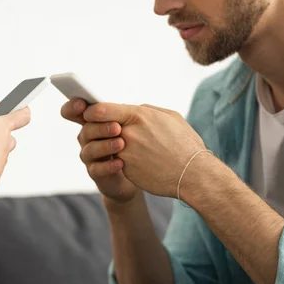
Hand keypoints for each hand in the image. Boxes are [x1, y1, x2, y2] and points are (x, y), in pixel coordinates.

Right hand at [61, 99, 138, 202]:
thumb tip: (116, 105)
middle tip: (117, 127)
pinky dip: (108, 166)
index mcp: (91, 121)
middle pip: (86, 130)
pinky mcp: (95, 172)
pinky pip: (97, 169)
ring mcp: (89, 155)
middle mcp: (87, 137)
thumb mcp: (127, 123)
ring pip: (90, 149)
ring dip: (105, 146)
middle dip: (100, 128)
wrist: (136, 171)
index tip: (82, 105)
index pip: (73, 112)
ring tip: (121, 144)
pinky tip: (120, 162)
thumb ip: (118, 113)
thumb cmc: (130, 142)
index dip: (73, 107)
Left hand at [83, 103, 207, 197]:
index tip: (92, 114)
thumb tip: (133, 109)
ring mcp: (125, 153)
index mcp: (138, 116)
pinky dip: (125, 161)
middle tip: (106, 133)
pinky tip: (141, 163)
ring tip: (134, 149)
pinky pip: (118, 161)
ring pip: (109, 145)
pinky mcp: (126, 170)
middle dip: (101, 130)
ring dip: (114, 147)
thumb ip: (147, 111)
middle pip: (100, 128)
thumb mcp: (170, 117)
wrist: (192, 175)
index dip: (93, 112)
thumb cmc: (185, 144)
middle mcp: (128, 133)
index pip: (101, 110)